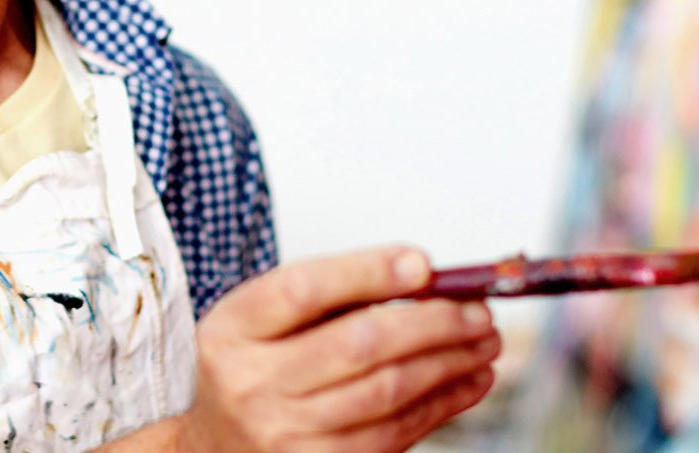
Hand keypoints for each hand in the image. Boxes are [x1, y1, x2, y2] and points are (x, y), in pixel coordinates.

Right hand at [177, 246, 499, 451]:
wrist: (215, 447)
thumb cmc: (251, 369)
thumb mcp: (261, 319)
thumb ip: (329, 293)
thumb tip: (418, 274)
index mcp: (235, 329)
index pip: (304, 290)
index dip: (369, 273)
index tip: (424, 264)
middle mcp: (254, 384)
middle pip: (358, 343)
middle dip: (432, 322)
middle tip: (476, 309)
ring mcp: (286, 434)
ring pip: (387, 391)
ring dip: (449, 363)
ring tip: (483, 341)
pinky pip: (395, 433)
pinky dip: (440, 404)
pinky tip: (466, 381)